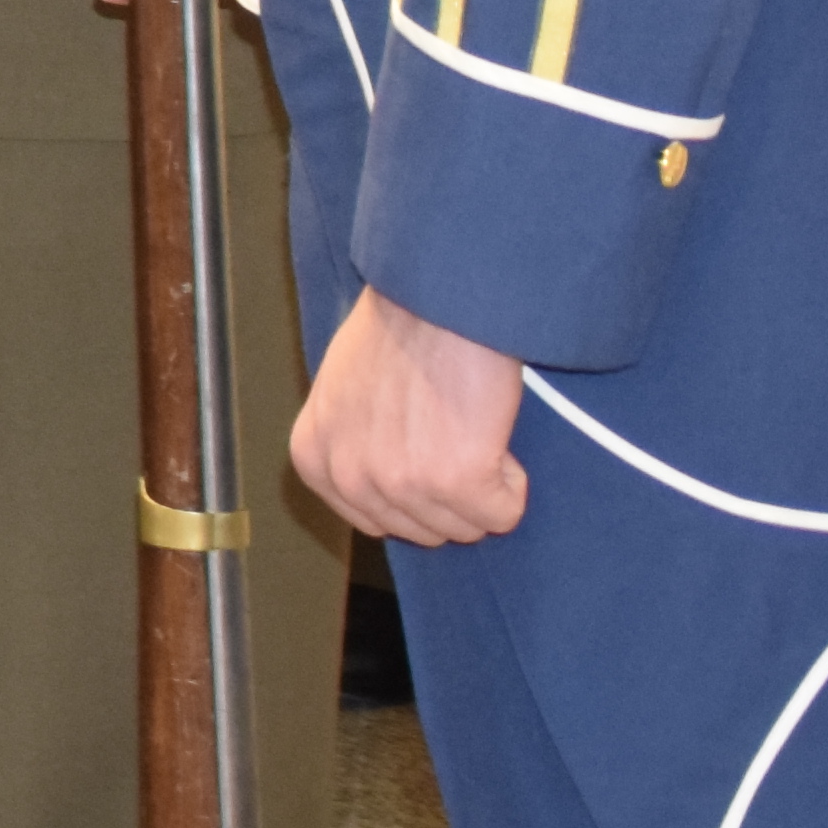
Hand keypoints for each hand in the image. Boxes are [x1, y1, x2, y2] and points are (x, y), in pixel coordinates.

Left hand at [287, 282, 528, 547]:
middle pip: (425, 530)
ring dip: (481, 483)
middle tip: (449, 427)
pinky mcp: (457, 481)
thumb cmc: (397, 331)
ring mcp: (402, 483)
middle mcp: (350, 479)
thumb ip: (353, 446)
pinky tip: (490, 430)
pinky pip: (503, 515)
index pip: (376, 521)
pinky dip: (512, 481)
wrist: (437, 297)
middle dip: (449, 490)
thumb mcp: (342, 394)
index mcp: (314, 461)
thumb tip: (386, 487)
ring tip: (466, 423)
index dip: (414, 487)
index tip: (422, 442)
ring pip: (466, 527)